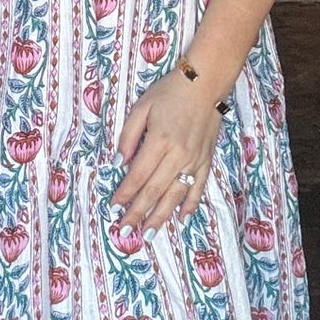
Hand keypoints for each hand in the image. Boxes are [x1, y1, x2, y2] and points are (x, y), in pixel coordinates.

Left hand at [110, 71, 221, 235]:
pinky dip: (190, 205)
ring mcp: (194, 160)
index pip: (138, 175)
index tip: (113, 207)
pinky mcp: (206, 161)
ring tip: (148, 235)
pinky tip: (182, 219)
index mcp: (160, 141)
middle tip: (125, 233)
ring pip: (175, 195)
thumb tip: (117, 163)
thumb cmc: (170, 92)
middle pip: (154, 190)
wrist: (205, 84)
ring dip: (161, 217)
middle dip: (138, 213)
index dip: (125, 193)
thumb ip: (128, 136)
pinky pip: (199, 188)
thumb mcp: (142, 107)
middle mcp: (178, 155)